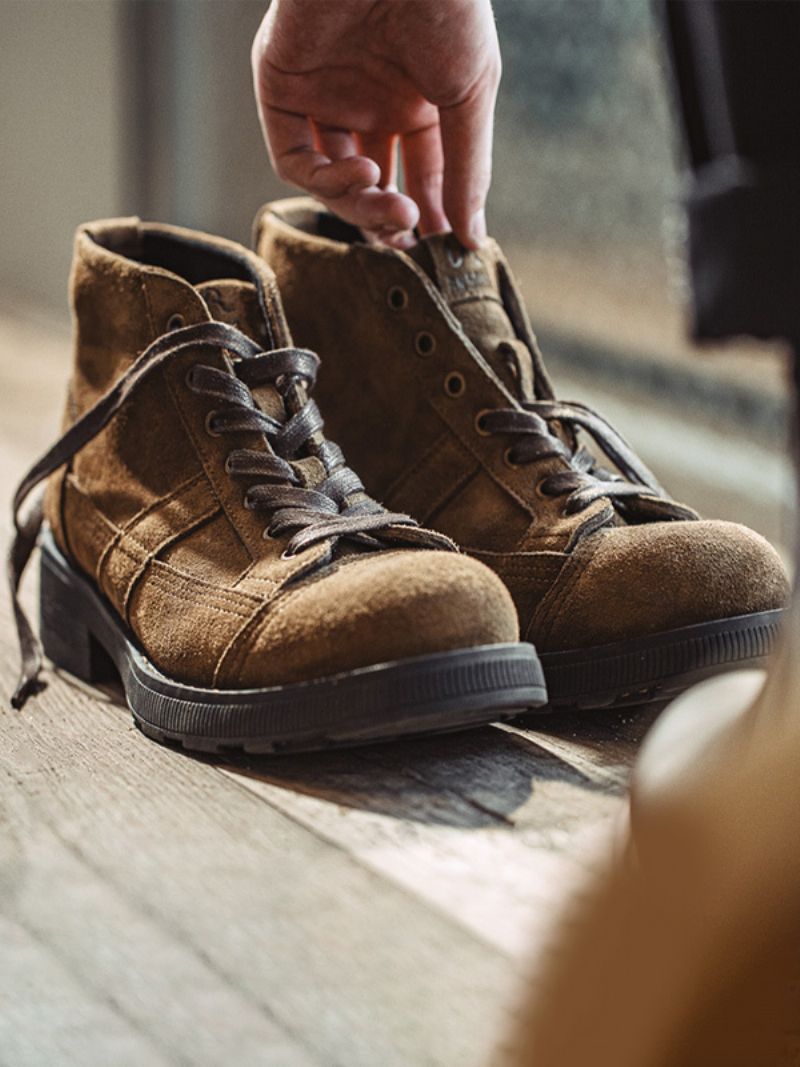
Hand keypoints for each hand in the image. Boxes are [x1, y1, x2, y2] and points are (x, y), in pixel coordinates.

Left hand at [252, 0, 500, 248]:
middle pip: (371, 184)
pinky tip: (361, 175)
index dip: (429, 212)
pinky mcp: (281, 84)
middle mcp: (365, 99)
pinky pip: (291, 156)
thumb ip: (468, 168)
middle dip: (389, 218)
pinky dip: (323, 180)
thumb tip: (473, 241)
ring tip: (391, 208)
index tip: (443, 246)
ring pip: (330, 179)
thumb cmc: (446, 5)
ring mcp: (322, 94)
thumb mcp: (469, 94)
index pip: (417, 174)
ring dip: (359, 207)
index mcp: (413, 98)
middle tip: (410, 235)